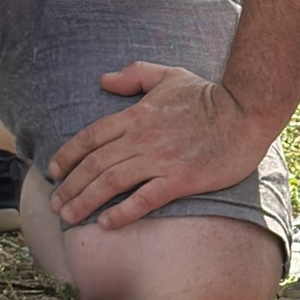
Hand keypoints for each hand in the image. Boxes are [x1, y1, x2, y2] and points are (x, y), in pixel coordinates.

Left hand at [47, 64, 275, 227]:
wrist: (246, 113)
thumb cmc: (210, 96)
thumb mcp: (170, 76)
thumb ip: (135, 75)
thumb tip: (103, 80)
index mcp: (136, 116)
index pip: (90, 138)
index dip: (67, 156)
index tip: (53, 172)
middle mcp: (142, 139)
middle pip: (94, 165)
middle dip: (69, 187)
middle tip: (55, 205)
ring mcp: (160, 160)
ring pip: (111, 183)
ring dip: (85, 202)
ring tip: (69, 218)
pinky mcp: (180, 180)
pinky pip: (143, 199)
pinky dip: (122, 213)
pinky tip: (106, 224)